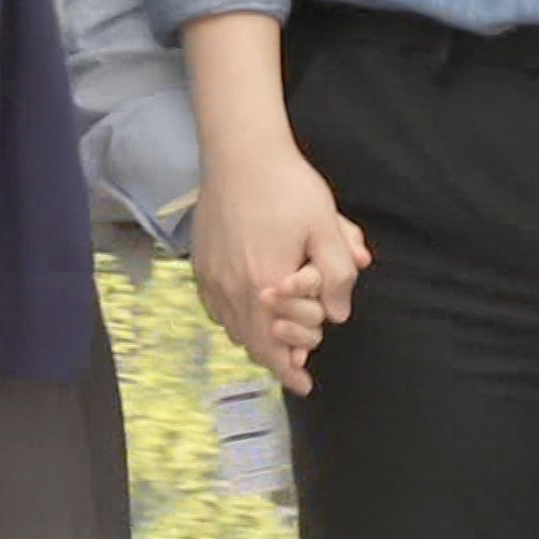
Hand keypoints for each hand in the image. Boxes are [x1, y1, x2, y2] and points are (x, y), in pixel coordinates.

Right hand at [192, 147, 372, 395]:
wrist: (239, 154)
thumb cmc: (287, 187)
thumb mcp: (327, 228)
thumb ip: (338, 276)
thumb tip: (338, 314)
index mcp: (265, 286)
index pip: (275, 348)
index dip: (290, 372)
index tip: (304, 385)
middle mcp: (232, 289)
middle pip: (251, 343)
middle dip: (274, 358)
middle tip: (296, 362)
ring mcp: (211, 276)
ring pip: (231, 327)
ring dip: (254, 338)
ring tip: (274, 336)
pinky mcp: (200, 262)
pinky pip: (215, 306)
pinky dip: (233, 318)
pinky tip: (248, 308)